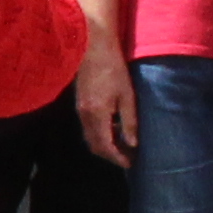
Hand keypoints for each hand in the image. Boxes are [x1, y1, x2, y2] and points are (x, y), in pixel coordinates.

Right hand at [71, 43, 135, 164]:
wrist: (95, 48)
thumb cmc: (115, 70)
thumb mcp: (127, 96)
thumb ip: (129, 122)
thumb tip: (132, 144)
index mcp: (97, 114)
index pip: (105, 145)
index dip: (117, 157)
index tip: (129, 163)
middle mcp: (85, 115)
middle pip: (94, 145)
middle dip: (109, 155)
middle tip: (126, 157)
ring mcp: (80, 109)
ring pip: (89, 136)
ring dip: (104, 145)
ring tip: (122, 145)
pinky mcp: (80, 103)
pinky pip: (87, 127)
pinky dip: (99, 134)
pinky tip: (112, 129)